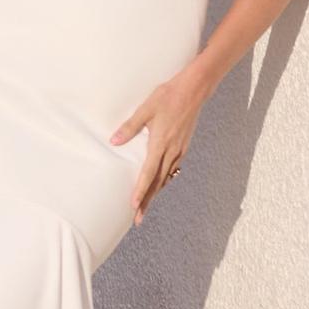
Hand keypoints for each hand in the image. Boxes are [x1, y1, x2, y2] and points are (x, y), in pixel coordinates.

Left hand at [109, 66, 208, 224]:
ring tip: (145, 206)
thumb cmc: (169, 96)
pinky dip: (164, 180)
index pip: (148, 173)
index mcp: (161, 143)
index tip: (134, 206)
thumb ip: (130, 127)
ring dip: (155, 193)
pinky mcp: (184, 146)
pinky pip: (173, 169)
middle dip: (146, 201)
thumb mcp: (145, 109)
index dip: (140, 191)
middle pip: (157, 182)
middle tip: (137, 219)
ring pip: (165, 177)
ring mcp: (179, 150)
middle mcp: (172, 151)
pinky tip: (159, 184)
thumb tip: (114, 141)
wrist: (194, 89)